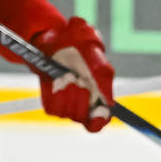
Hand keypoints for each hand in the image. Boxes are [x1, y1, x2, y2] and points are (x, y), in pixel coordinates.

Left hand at [33, 15, 115, 132]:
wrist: (56, 39)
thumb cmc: (80, 47)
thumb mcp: (96, 61)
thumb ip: (104, 80)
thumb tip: (109, 103)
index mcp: (98, 98)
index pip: (99, 121)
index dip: (99, 121)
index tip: (98, 111)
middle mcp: (83, 106)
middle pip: (82, 116)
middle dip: (81, 95)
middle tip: (78, 77)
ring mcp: (66, 105)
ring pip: (67, 112)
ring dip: (67, 91)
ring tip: (66, 74)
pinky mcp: (51, 103)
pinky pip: (53, 108)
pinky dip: (55, 93)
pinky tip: (56, 80)